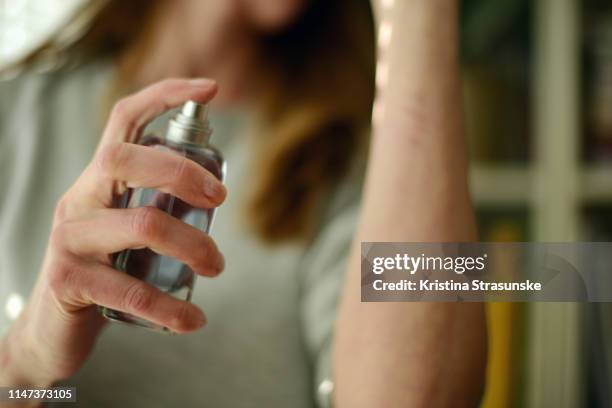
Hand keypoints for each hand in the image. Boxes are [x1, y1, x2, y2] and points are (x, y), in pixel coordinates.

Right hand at [0, 78, 225, 387]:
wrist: (51, 328)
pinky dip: (171, 307)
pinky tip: (192, 320)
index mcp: (98, 180)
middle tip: (220, 199)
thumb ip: (153, 204)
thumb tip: (212, 189)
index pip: (124, 119)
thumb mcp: (124, 227)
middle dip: (183, 173)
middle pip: (127, 160)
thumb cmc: (103, 269)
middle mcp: (80, 199)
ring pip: (142, 225)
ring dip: (193, 246)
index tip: (210, 87)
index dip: (164, 95)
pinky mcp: (69, 282)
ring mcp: (70, 239)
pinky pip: (131, 290)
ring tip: (217, 267)